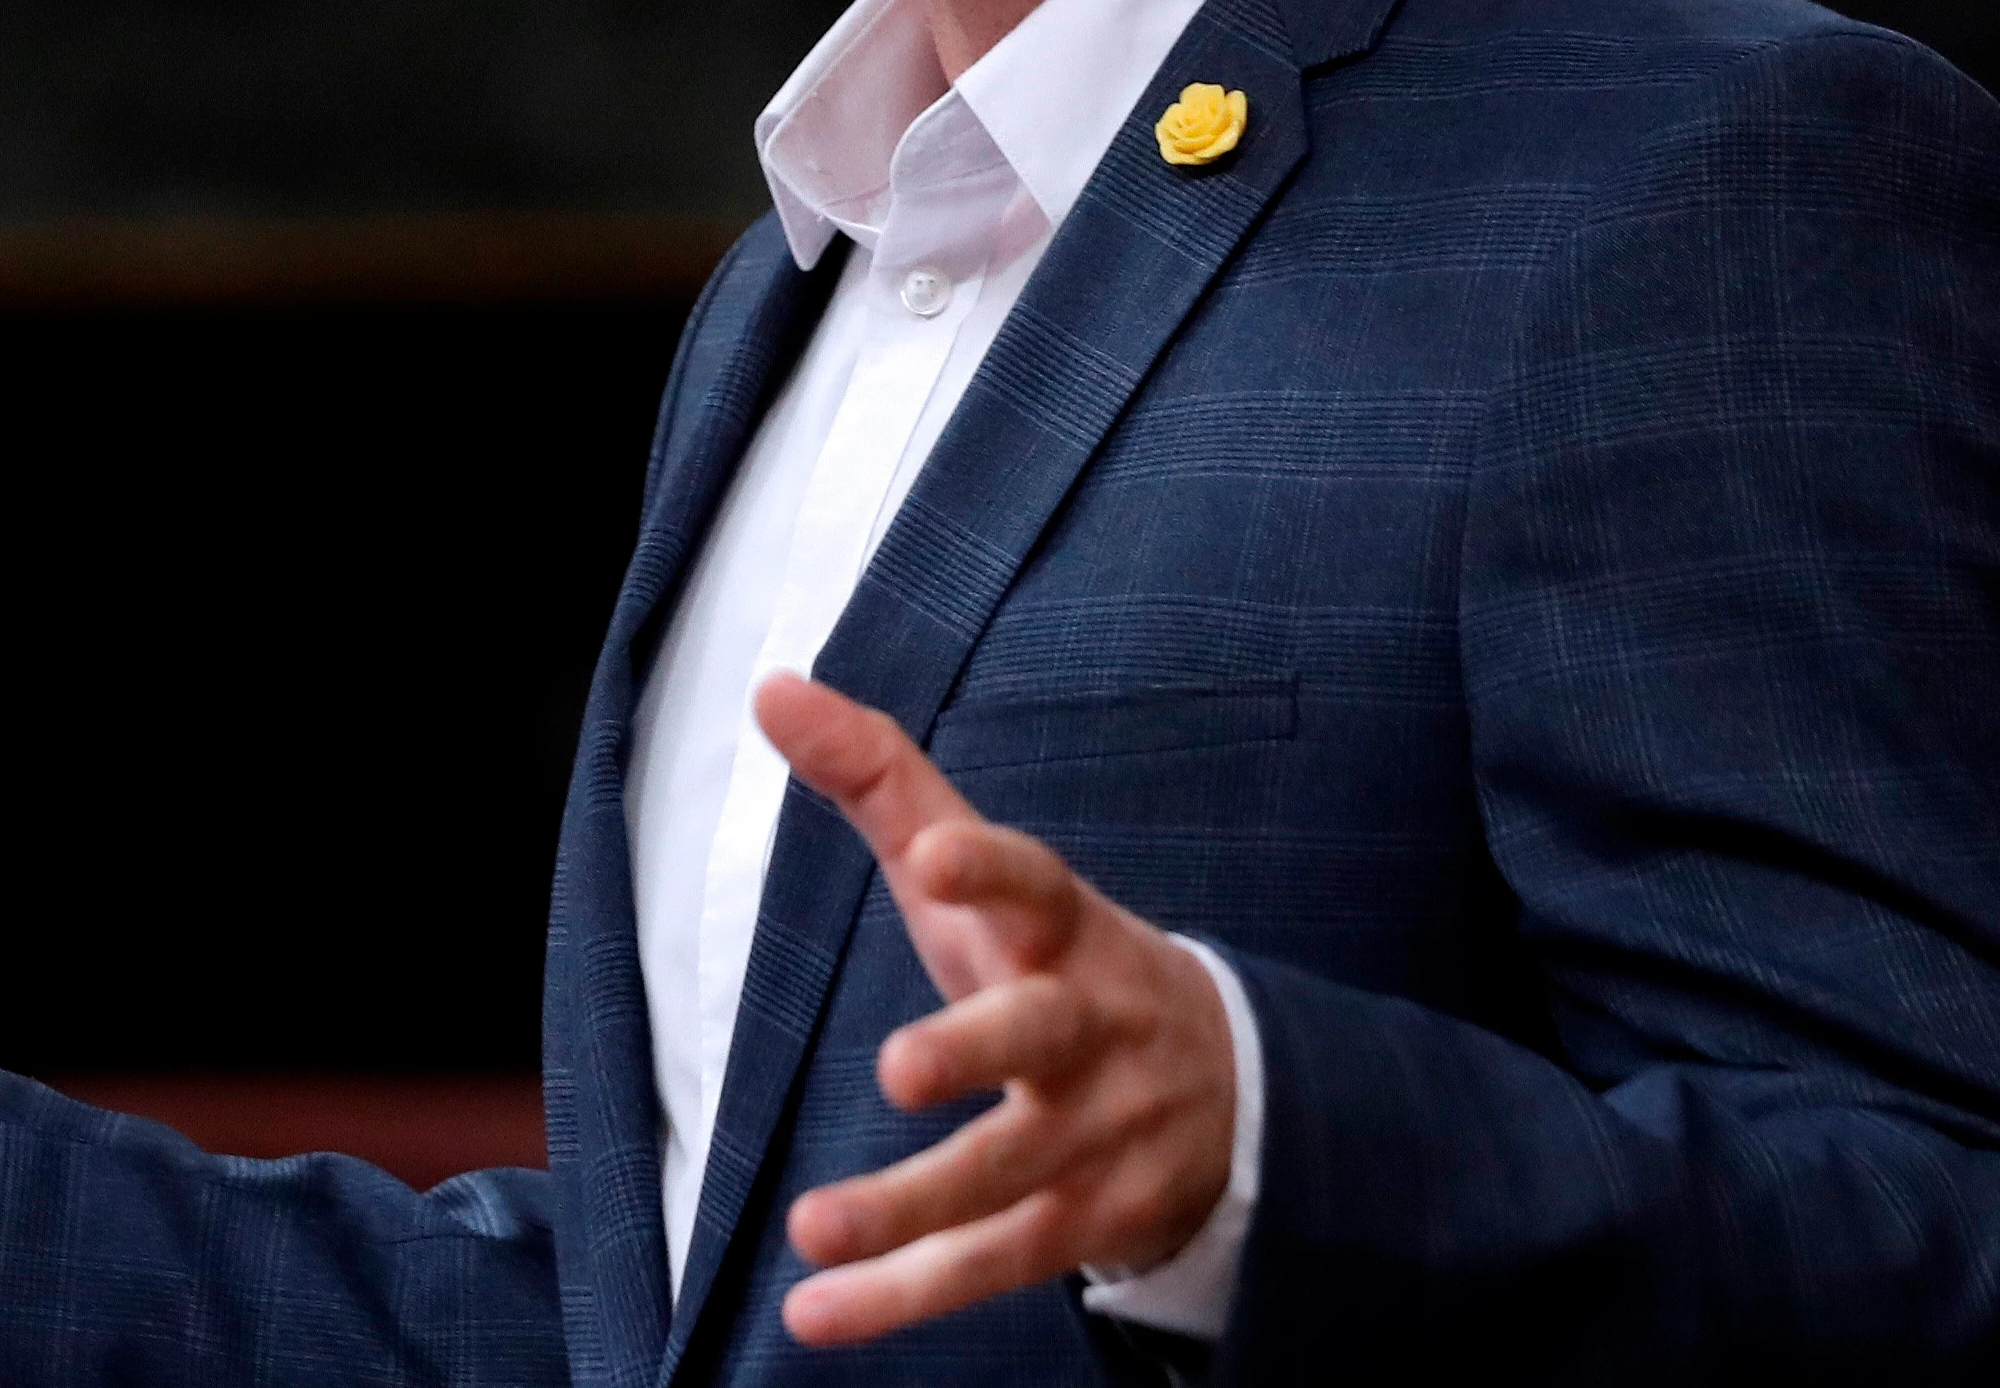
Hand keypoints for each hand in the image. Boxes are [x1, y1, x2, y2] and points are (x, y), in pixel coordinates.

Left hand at [753, 671, 1238, 1346]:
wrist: (1227, 1090)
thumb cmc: (1056, 958)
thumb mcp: (980, 869)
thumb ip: (881, 778)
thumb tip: (772, 685)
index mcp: (1065, 931)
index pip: (1037, 884)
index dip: (990, 868)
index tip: (934, 853)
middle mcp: (1091, 1029)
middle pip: (1040, 1035)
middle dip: (975, 1050)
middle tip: (898, 1069)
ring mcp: (1099, 1134)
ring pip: (1009, 1175)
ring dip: (912, 1208)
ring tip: (812, 1231)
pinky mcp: (1090, 1223)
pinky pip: (992, 1262)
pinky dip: (903, 1295)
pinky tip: (816, 1313)